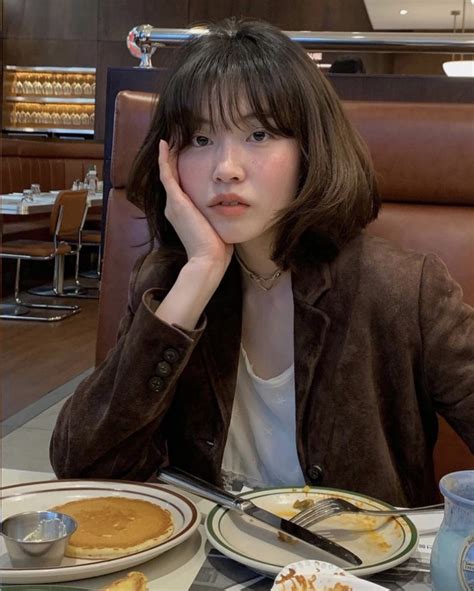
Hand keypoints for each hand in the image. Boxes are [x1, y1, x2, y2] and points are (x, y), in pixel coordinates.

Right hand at [159, 140, 232, 274]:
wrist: (209, 260)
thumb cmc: (217, 248)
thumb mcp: (217, 225)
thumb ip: (219, 213)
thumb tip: (232, 206)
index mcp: (183, 213)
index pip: (179, 185)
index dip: (180, 169)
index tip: (186, 153)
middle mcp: (174, 207)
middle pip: (171, 176)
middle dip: (172, 158)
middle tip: (174, 138)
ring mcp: (173, 204)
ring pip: (168, 173)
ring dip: (167, 155)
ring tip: (169, 136)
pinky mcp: (176, 202)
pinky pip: (167, 174)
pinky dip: (165, 158)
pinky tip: (165, 143)